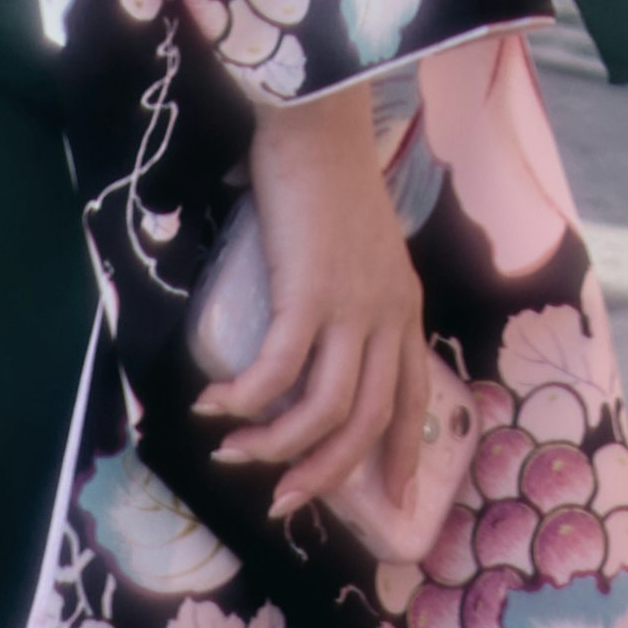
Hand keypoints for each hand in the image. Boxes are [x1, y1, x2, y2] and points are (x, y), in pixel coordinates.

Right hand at [203, 86, 464, 539]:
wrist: (315, 122)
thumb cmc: (326, 178)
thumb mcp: (359, 249)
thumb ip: (350, 296)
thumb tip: (309, 347)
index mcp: (404, 304)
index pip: (413, 396)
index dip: (402, 454)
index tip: (392, 505)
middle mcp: (388, 313)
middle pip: (366, 421)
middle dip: (324, 474)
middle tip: (281, 501)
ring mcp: (351, 306)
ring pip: (324, 411)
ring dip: (275, 446)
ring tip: (233, 453)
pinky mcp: (309, 293)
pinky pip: (277, 372)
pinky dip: (245, 400)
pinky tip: (213, 404)